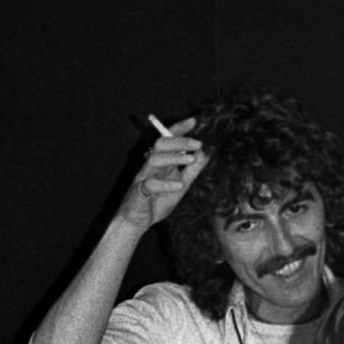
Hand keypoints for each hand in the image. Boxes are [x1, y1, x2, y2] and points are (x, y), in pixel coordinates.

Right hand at [118, 116, 208, 230]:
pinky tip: (179, 185)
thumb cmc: (157, 201)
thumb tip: (205, 154)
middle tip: (198, 144)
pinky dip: (165, 184)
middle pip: (160, 145)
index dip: (179, 129)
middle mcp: (151, 166)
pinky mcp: (139, 192)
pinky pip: (150, 184)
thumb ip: (192, 172)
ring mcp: (143, 177)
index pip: (168, 140)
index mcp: (161, 163)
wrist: (138, 222)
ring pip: (154, 159)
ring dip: (174, 157)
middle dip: (179, 141)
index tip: (194, 121)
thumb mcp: (181, 186)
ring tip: (192, 160)